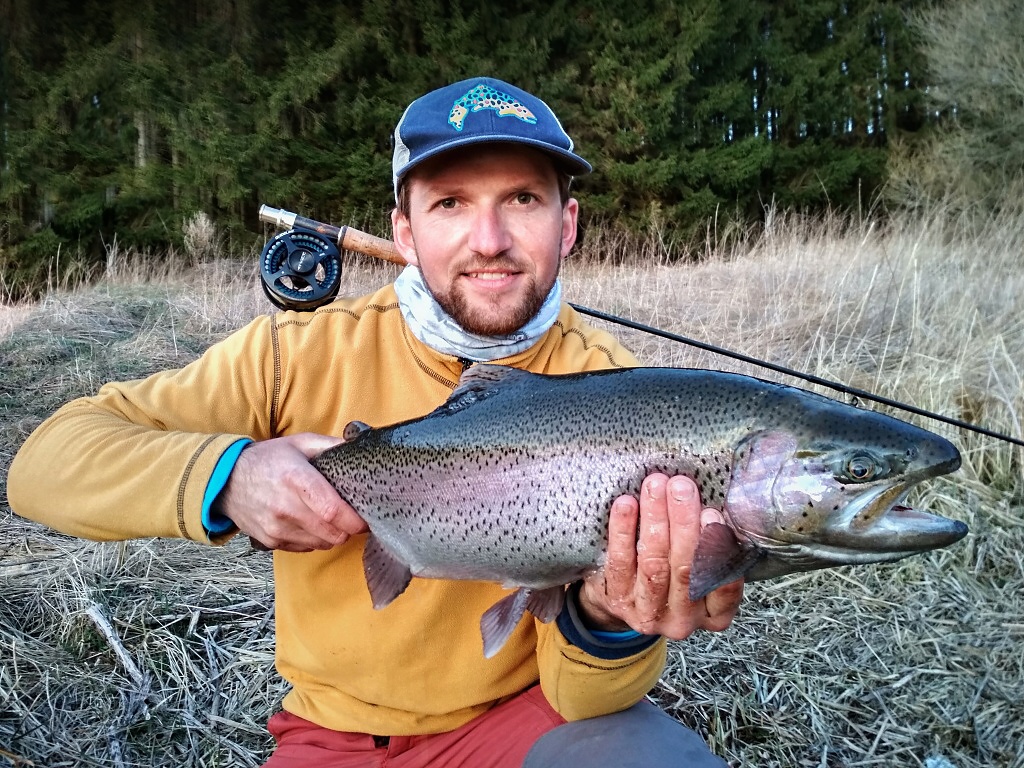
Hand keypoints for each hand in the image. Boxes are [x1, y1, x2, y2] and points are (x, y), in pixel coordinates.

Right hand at [215, 433, 367, 551]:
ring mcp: (276, 527)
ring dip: (332, 535)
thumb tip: (360, 445)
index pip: (331, 510)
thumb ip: (331, 445)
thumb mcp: (299, 443)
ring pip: (322, 543)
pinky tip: (310, 523)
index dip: (354, 520)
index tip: (366, 518)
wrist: (226, 481)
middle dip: (348, 528)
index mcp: (296, 479)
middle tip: (352, 517)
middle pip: (331, 533)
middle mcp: (285, 507)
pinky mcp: (270, 541)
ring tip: (330, 518)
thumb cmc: (269, 459)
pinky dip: (315, 540)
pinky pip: (306, 548)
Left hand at [578, 474, 742, 637]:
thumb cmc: (671, 576)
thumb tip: (712, 502)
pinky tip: (627, 504)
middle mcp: (683, 619)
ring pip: (654, 562)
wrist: (624, 601)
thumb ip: (709, 546)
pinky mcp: (617, 600)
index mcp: (714, 614)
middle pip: (685, 568)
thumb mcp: (700, 570)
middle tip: (681, 487)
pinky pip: (620, 561)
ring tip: (656, 487)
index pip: (722, 585)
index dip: (717, 549)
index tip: (712, 514)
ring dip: (656, 519)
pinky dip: (623, 529)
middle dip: (684, 522)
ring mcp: (648, 613)